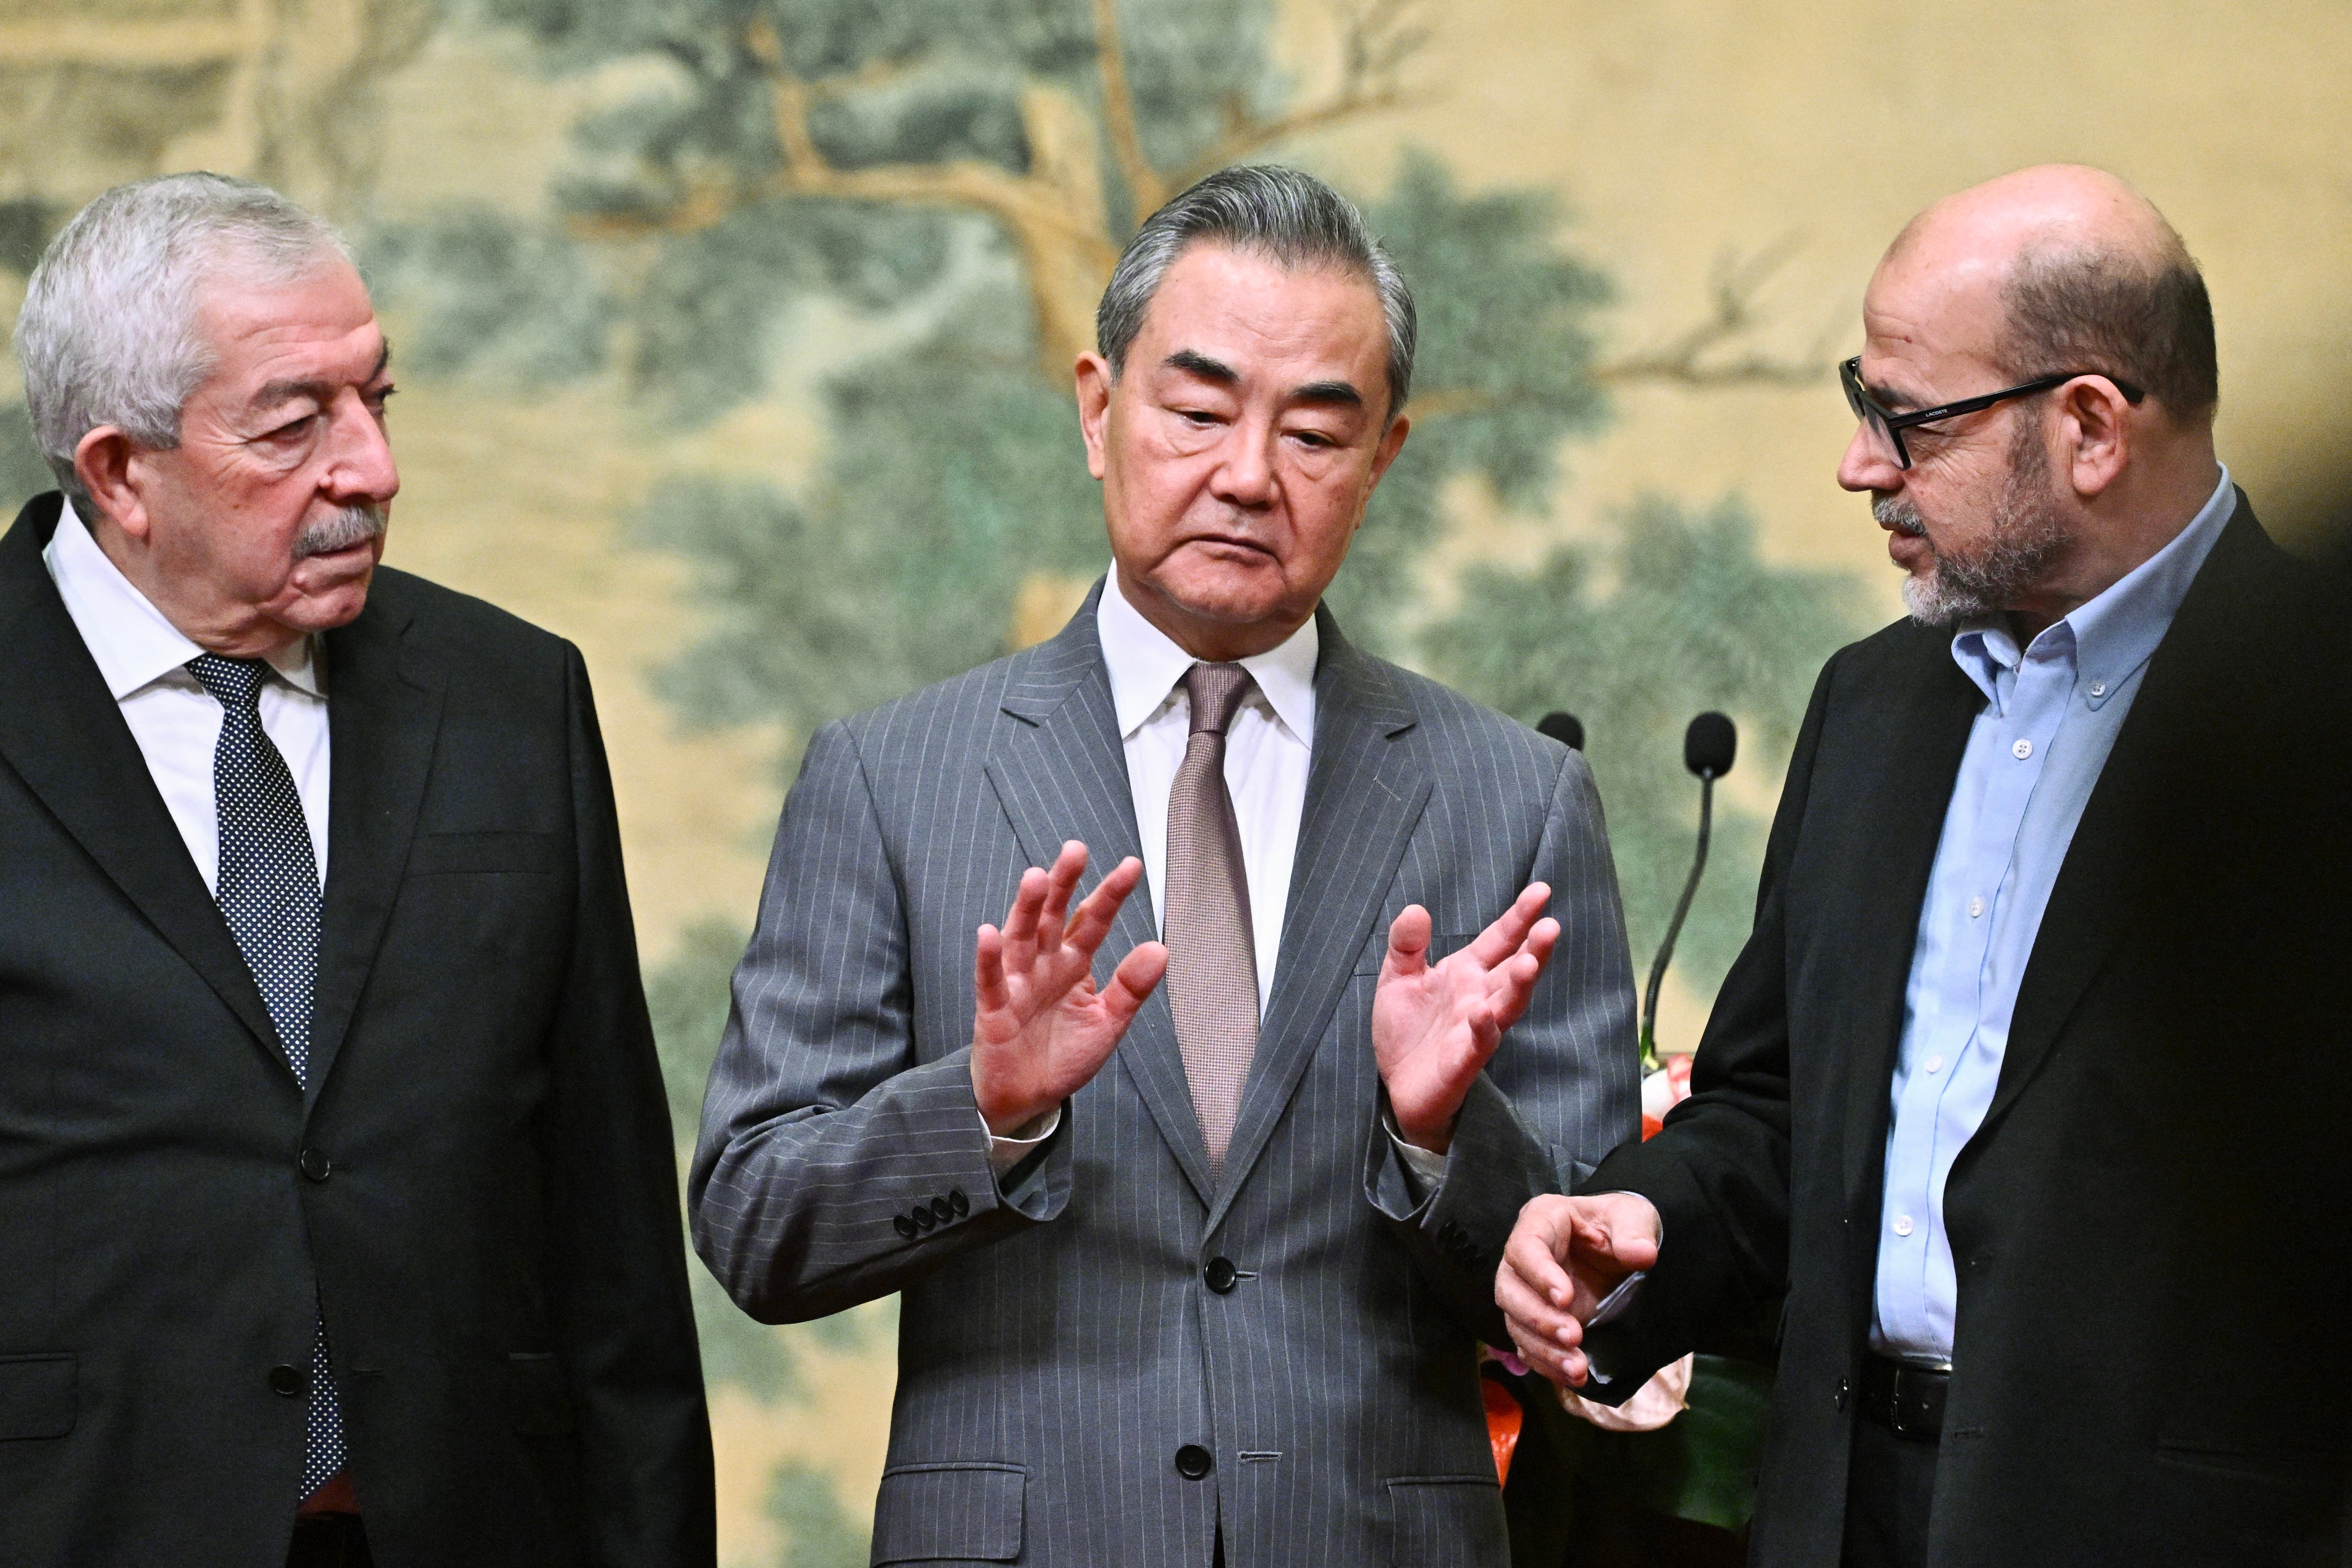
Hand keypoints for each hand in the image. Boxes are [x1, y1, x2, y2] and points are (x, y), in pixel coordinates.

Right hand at [971, 841, 1167, 1135]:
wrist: (1027, 1097)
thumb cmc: (1064, 1055)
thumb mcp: (1108, 1022)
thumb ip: (1131, 987)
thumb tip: (1161, 949)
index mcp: (1074, 964)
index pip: (1094, 921)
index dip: (1110, 894)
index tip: (1131, 866)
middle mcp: (1045, 964)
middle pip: (1053, 916)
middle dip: (1064, 884)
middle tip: (1075, 851)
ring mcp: (1018, 983)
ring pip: (1020, 937)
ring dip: (1027, 908)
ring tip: (1036, 878)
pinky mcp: (994, 1008)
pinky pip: (991, 979)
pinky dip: (989, 957)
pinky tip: (988, 933)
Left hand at [1372, 885, 1559, 1152]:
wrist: (1398, 1086)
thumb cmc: (1407, 1030)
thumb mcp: (1398, 978)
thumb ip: (1406, 944)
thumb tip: (1415, 909)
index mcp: (1467, 972)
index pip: (1500, 939)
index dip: (1520, 916)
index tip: (1542, 890)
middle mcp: (1479, 997)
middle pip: (1514, 969)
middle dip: (1534, 949)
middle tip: (1552, 926)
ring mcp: (1475, 1029)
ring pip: (1507, 1005)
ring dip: (1520, 985)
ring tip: (1529, 962)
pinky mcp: (1463, 1060)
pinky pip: (1479, 1043)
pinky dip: (1483, 1028)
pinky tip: (1482, 1012)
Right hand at [1494, 1192, 1661, 1386]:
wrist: (1619, 1248)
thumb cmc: (1618, 1224)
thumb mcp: (1632, 1216)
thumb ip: (1634, 1231)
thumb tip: (1642, 1254)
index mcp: (1541, 1221)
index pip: (1525, 1246)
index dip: (1539, 1274)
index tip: (1565, 1298)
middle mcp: (1524, 1258)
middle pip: (1509, 1289)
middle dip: (1538, 1318)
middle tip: (1574, 1336)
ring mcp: (1526, 1291)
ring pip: (1515, 1322)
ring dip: (1543, 1349)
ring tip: (1577, 1368)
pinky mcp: (1536, 1319)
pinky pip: (1528, 1345)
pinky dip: (1547, 1364)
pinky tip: (1573, 1376)